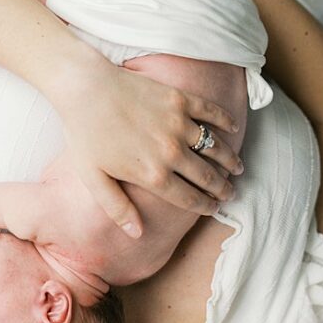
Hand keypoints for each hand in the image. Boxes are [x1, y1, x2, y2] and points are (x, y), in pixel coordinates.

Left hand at [3, 0, 237, 236]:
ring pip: (214, 147)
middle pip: (206, 176)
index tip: (213, 209)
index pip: (188, 198)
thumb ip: (117, 208)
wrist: (85, 88)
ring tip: (237, 169)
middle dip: (221, 188)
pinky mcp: (179, 98)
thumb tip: (137, 234)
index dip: (204, 206)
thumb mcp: (95, 179)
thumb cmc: (85, 135)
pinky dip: (224, 122)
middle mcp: (171, 152)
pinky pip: (211, 112)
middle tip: (229, 193)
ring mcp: (178, 123)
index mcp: (152, 176)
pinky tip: (232, 129)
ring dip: (229, 160)